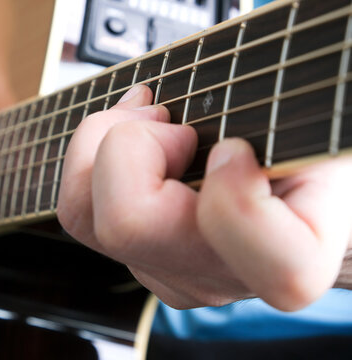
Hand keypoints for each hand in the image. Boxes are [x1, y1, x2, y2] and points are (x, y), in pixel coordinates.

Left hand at [57, 85, 351, 310]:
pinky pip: (81, 210)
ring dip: (100, 141)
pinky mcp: (134, 257)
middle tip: (168, 116)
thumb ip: (284, 135)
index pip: (271, 265)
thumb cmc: (292, 144)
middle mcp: (220, 277)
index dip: (237, 197)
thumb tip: (216, 144)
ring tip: (144, 112)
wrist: (275, 175)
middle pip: (128, 226)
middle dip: (133, 143)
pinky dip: (89, 152)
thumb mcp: (307, 123)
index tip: (233, 147)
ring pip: (83, 214)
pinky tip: (129, 125)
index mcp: (291, 258)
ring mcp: (167, 272)